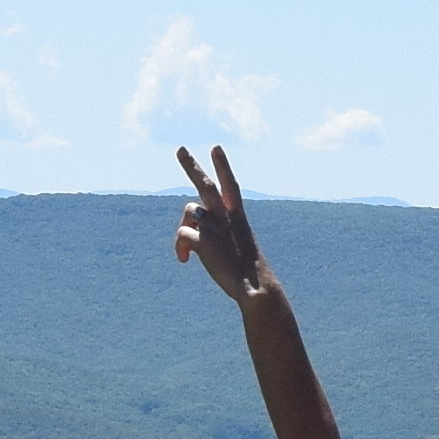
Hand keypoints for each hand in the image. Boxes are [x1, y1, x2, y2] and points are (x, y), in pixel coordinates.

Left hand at [172, 145, 278, 302]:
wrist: (258, 290)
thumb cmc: (249, 275)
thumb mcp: (238, 249)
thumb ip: (219, 235)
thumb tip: (193, 232)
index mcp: (239, 218)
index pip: (231, 186)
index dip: (223, 166)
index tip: (215, 148)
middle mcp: (227, 218)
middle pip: (207, 185)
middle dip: (192, 166)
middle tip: (180, 148)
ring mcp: (216, 228)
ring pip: (189, 211)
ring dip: (184, 227)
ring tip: (187, 251)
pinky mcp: (205, 242)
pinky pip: (182, 234)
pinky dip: (179, 246)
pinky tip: (184, 261)